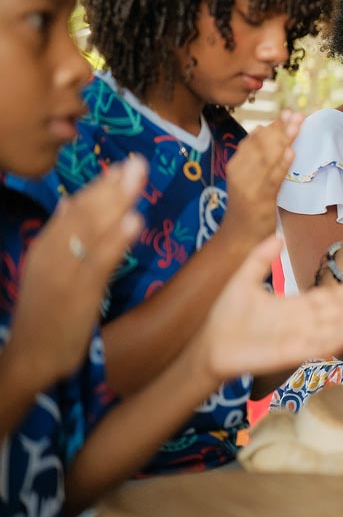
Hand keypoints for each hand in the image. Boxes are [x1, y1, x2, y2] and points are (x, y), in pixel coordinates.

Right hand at [8, 156, 146, 383]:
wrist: (31, 355)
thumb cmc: (46, 313)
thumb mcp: (49, 269)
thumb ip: (60, 237)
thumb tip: (67, 204)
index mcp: (46, 245)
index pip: (73, 209)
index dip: (99, 186)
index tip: (121, 165)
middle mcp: (52, 252)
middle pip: (84, 212)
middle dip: (112, 186)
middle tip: (138, 162)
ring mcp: (65, 271)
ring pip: (93, 230)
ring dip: (117, 202)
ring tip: (138, 178)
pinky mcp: (78, 292)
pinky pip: (100, 261)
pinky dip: (117, 240)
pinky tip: (135, 222)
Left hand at [193, 236, 342, 380]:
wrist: (208, 346)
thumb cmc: (226, 317)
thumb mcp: (244, 280)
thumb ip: (260, 259)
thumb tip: (277, 235)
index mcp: (294, 307)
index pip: (327, 297)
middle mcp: (301, 323)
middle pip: (335, 310)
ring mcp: (297, 339)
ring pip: (331, 327)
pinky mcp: (289, 354)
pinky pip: (317, 347)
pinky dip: (335, 339)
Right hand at [223, 111, 302, 243]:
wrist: (238, 235)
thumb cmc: (247, 203)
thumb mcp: (250, 176)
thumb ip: (258, 156)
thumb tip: (267, 129)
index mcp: (237, 164)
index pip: (254, 140)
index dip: (273, 125)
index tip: (289, 112)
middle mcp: (240, 173)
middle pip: (261, 146)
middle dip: (280, 128)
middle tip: (297, 114)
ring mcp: (249, 187)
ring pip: (267, 159)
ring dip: (283, 140)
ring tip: (297, 125)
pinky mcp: (259, 201)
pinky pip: (272, 180)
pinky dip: (281, 165)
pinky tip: (291, 152)